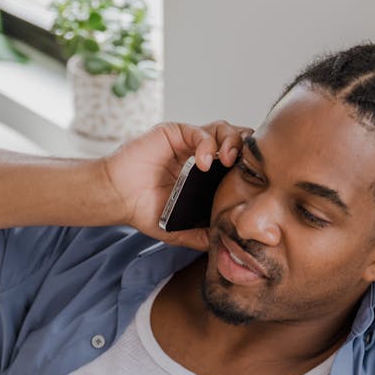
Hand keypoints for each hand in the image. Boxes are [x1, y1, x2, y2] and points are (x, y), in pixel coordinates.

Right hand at [101, 119, 253, 249]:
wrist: (118, 198)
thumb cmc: (143, 210)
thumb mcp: (177, 230)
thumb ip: (199, 235)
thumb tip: (222, 244)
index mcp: (205, 177)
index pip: (236, 163)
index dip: (248, 167)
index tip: (255, 180)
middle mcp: (200, 156)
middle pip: (234, 141)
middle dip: (244, 150)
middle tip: (244, 167)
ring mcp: (188, 143)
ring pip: (222, 130)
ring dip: (231, 142)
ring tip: (228, 160)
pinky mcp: (175, 133)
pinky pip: (199, 132)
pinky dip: (207, 144)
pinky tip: (204, 162)